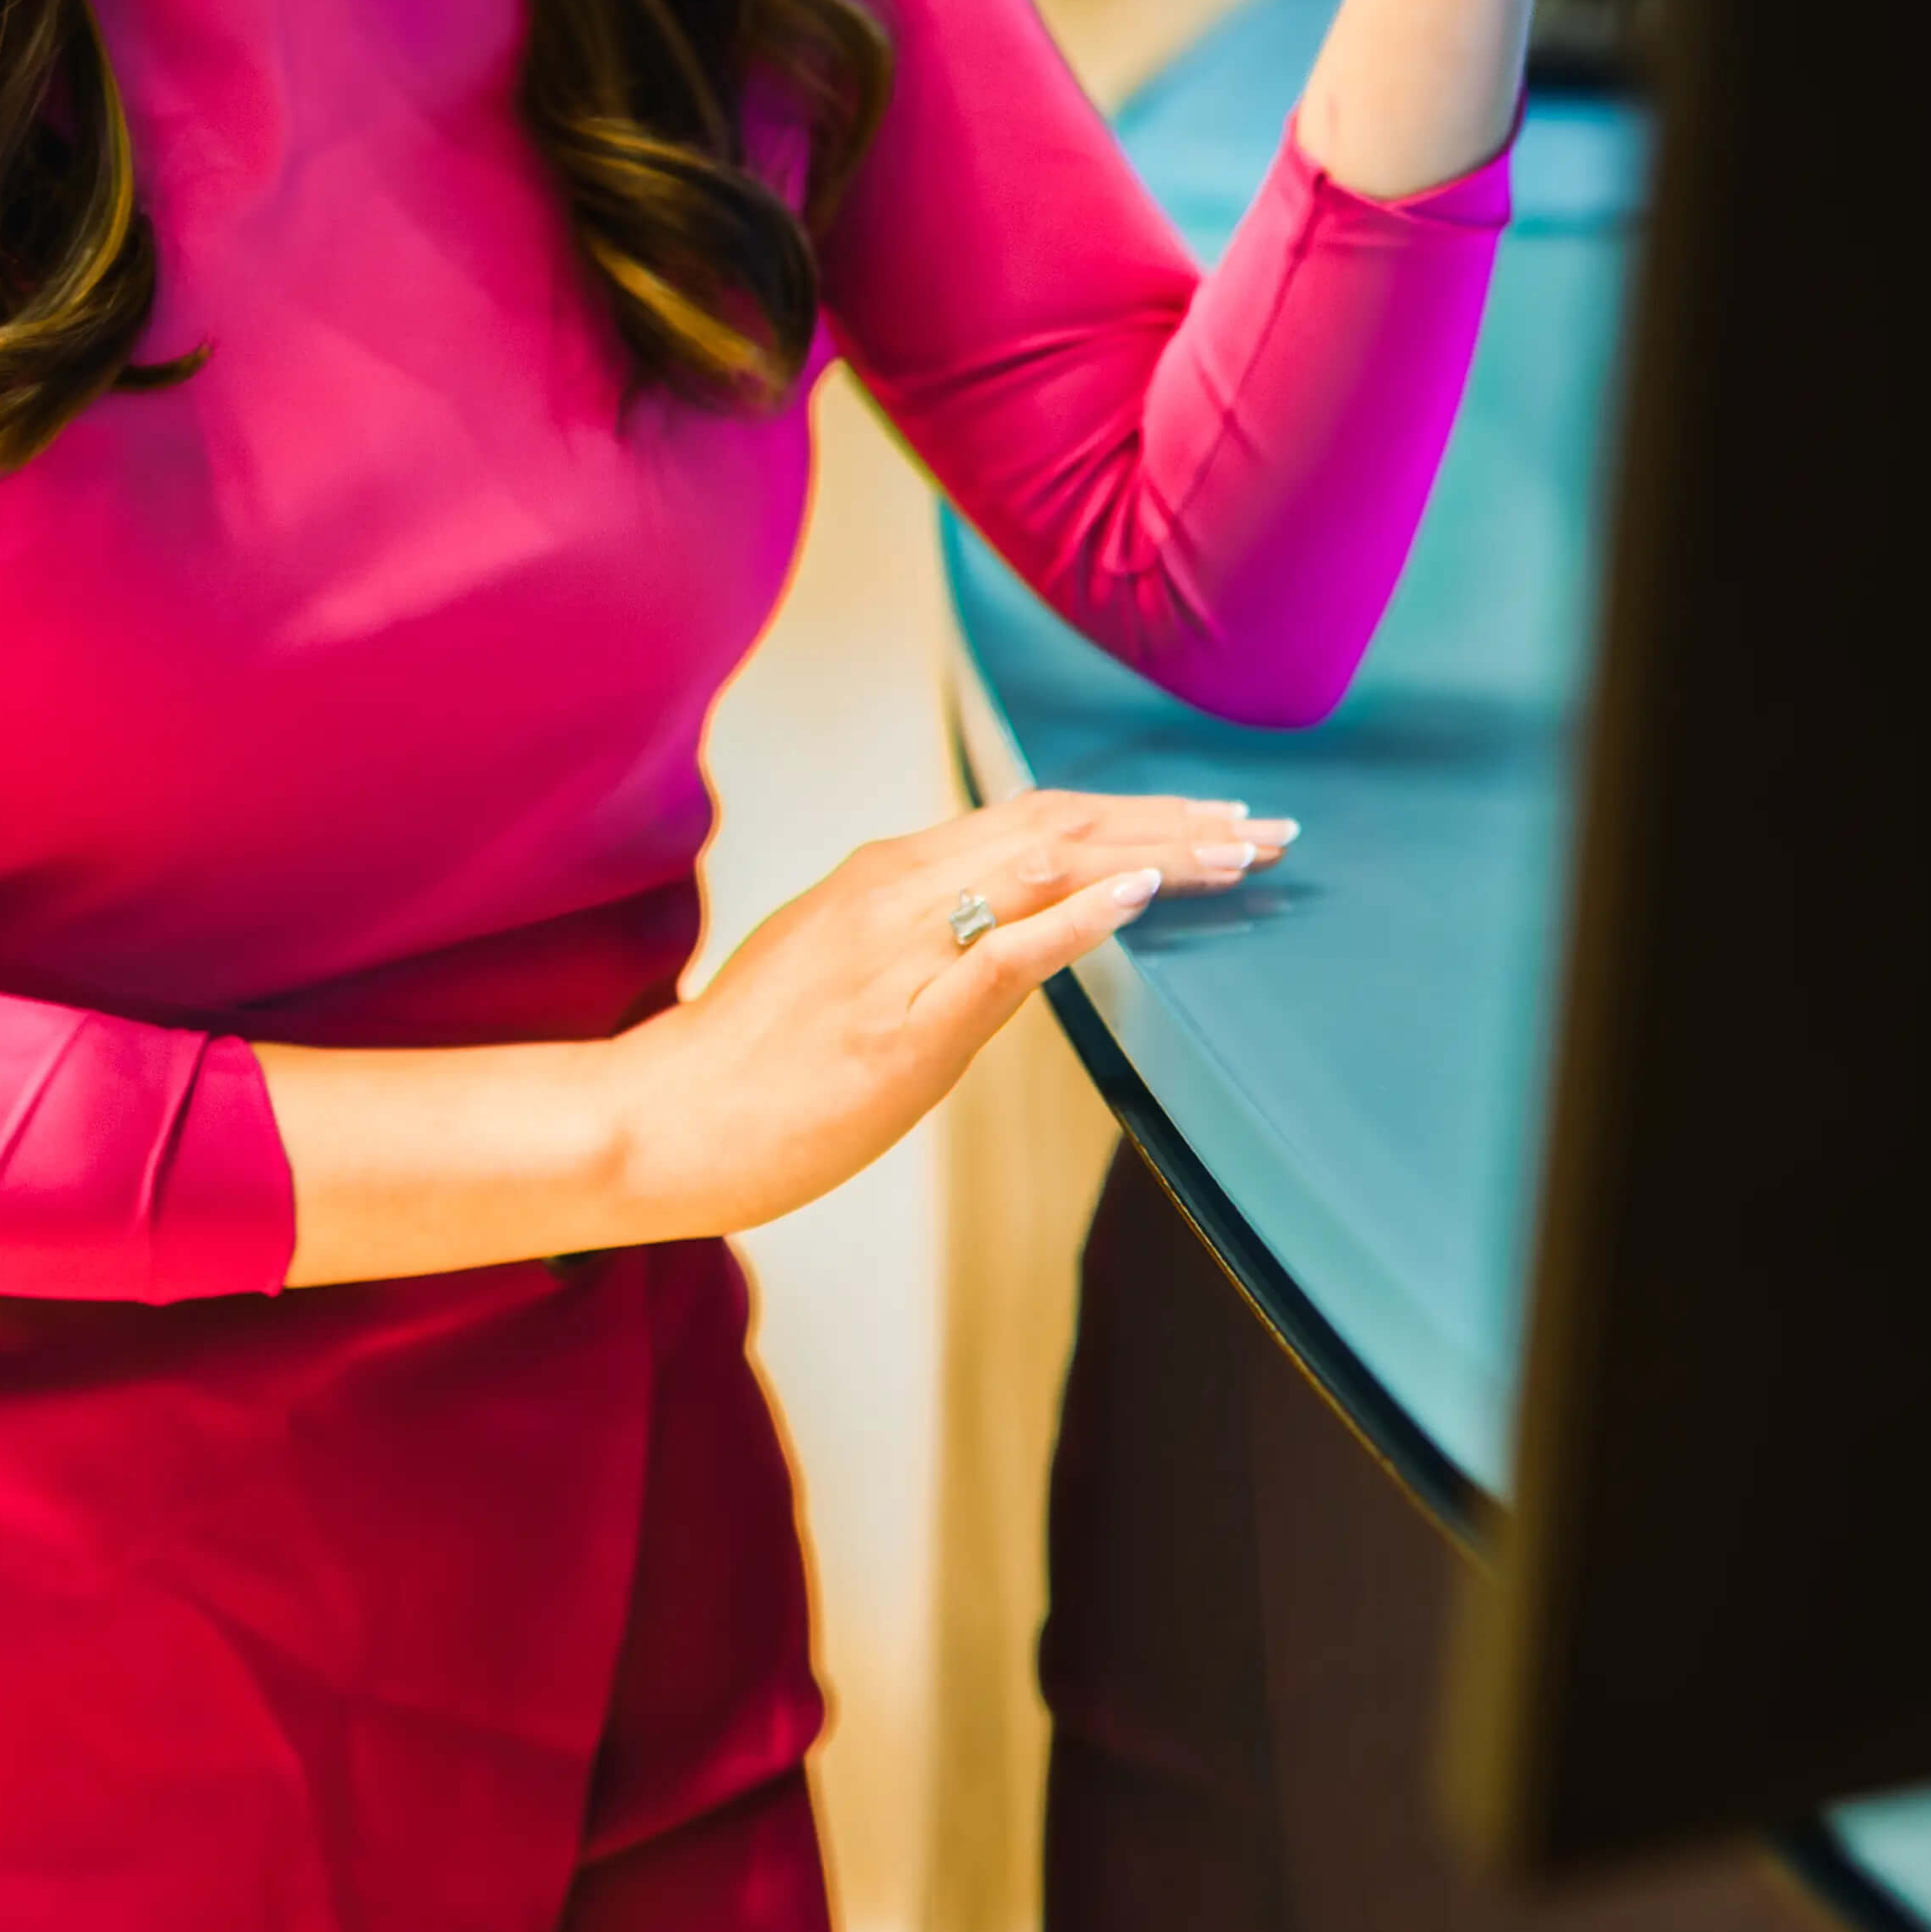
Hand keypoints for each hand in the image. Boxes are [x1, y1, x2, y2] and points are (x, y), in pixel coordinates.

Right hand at [609, 787, 1294, 1243]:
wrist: (666, 1117)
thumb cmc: (752, 1063)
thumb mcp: (846, 972)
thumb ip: (931, 941)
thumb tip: (1019, 935)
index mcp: (888, 875)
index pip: (1035, 819)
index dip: (1134, 814)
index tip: (1214, 826)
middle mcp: (899, 887)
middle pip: (1059, 823)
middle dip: (1171, 821)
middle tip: (1265, 830)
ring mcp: (899, 946)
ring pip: (1045, 863)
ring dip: (1156, 850)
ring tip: (1237, 851)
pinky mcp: (901, 1016)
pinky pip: (1004, 947)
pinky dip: (1081, 910)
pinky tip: (1145, 891)